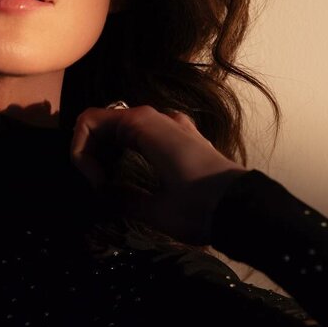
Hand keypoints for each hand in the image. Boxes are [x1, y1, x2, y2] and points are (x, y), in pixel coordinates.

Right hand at [70, 105, 248, 245]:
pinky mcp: (186, 138)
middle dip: (93, 152)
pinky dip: (130, 151)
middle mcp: (157, 117)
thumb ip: (118, 197)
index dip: (81, 152)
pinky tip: (134, 177)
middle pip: (106, 122)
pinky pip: (146, 134)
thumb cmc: (198, 208)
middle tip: (100, 188)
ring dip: (110, 152)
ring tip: (113, 186)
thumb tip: (100, 193)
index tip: (96, 185)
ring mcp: (174, 125)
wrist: (246, 210)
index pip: (89, 121)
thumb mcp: (153, 210)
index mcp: (142, 124)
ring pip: (125, 128)